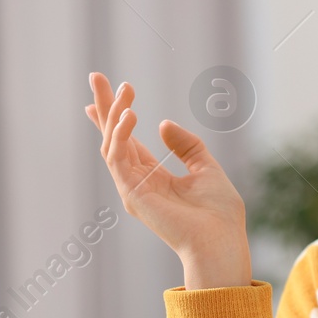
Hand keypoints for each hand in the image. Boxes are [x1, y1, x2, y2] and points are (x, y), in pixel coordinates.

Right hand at [84, 73, 251, 288]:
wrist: (221, 242)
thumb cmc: (219, 214)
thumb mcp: (206, 168)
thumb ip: (186, 145)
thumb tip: (163, 124)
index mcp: (154, 177)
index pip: (127, 141)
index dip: (115, 116)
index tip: (104, 91)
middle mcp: (137, 182)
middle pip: (113, 137)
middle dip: (104, 106)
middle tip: (96, 75)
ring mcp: (131, 188)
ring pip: (112, 143)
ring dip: (114, 114)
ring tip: (124, 89)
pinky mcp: (132, 194)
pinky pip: (118, 157)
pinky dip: (121, 134)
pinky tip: (129, 114)